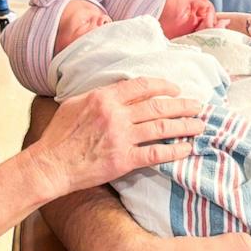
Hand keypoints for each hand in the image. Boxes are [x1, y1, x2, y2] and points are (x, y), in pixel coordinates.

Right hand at [25, 78, 203, 200]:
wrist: (51, 164)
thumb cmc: (58, 136)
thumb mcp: (75, 104)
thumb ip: (98, 95)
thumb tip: (116, 90)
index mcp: (104, 97)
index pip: (142, 86)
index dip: (163, 86)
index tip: (175, 89)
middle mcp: (116, 115)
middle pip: (158, 106)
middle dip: (182, 105)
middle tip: (198, 106)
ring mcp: (122, 138)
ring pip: (162, 128)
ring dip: (185, 126)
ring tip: (200, 125)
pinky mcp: (124, 160)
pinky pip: (156, 153)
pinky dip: (175, 151)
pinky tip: (187, 149)